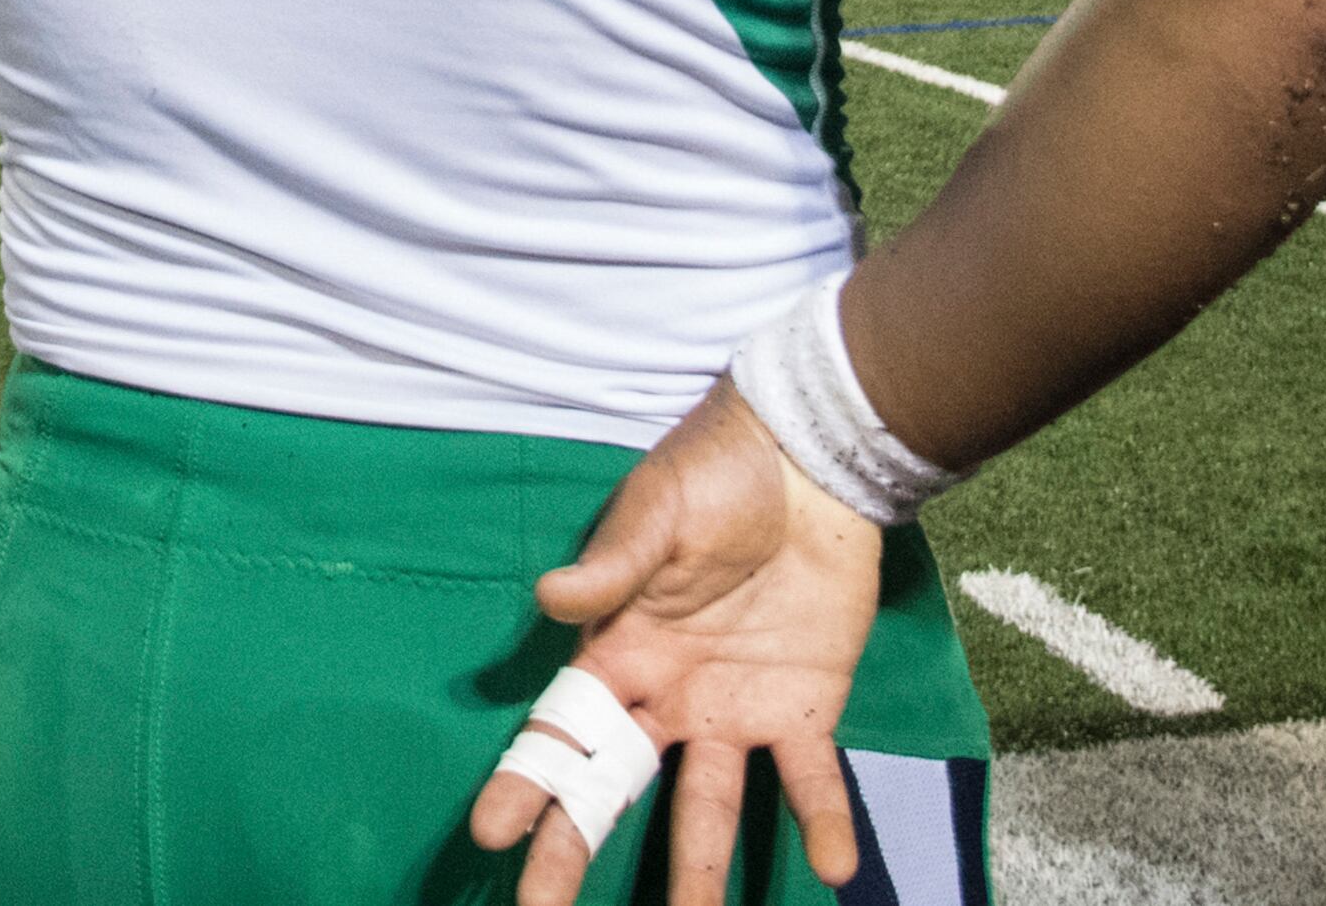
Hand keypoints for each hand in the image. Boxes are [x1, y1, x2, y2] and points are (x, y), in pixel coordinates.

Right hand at [467, 378, 879, 903]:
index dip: (527, 781)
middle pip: (615, 787)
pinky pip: (811, 778)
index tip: (492, 834)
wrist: (811, 461)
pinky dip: (822, 821)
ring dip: (699, 870)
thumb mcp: (656, 513)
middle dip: (575, 849)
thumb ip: (612, 565)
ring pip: (708, 807)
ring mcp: (735, 709)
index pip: (562, 729)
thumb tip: (550, 598)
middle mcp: (668, 696)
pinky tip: (834, 868)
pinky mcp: (804, 706)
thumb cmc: (716, 477)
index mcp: (619, 651)